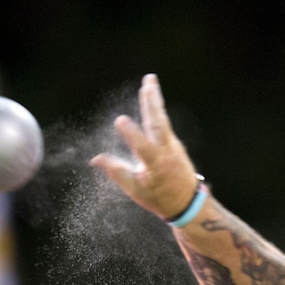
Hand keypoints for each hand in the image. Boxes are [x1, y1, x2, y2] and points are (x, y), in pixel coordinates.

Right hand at [90, 74, 199, 219]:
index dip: (131, 134)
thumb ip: (117, 172)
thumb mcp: (136, 190)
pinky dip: (157, 109)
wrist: (188, 203)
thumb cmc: (159, 198)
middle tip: (148, 84)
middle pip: (158, 124)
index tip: (120, 120)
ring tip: (150, 81)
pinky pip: (163, 123)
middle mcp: (166, 151)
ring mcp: (172, 145)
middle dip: (152, 104)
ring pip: (162, 120)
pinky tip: (152, 94)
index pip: (142, 146)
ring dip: (155, 100)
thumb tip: (96, 159)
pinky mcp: (173, 143)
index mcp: (156, 165)